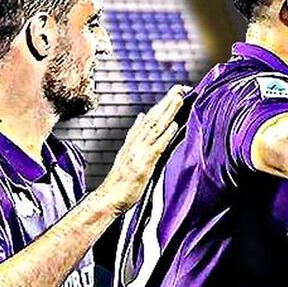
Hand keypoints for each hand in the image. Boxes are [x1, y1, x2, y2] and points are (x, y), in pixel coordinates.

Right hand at [97, 86, 187, 214]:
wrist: (108, 199)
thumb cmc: (120, 181)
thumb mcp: (126, 153)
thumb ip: (134, 135)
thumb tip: (141, 116)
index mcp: (133, 141)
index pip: (148, 118)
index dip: (161, 104)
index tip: (173, 92)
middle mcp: (135, 143)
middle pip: (153, 118)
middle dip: (167, 101)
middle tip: (179, 87)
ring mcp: (139, 153)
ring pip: (155, 127)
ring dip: (168, 112)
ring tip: (179, 98)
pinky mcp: (143, 165)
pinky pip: (157, 147)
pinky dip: (165, 135)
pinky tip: (174, 125)